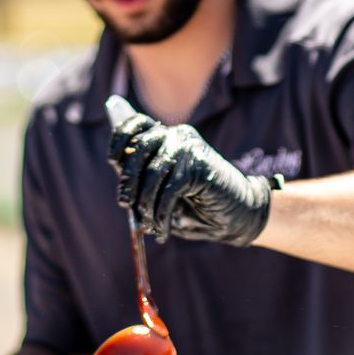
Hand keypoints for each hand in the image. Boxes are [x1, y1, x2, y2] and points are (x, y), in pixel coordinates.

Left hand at [107, 107, 274, 245]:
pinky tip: (162, 229)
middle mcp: (179, 136)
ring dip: (145, 203)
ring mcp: (190, 148)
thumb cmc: (198, 206)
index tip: (113, 160)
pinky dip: (161, 213)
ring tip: (147, 225)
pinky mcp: (199, 165)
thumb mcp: (165, 191)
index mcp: (170, 137)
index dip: (121, 138)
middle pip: (140, 148)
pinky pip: (169, 189)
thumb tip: (120, 182)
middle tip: (124, 204)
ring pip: (153, 172)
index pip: (137, 125)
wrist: (240, 216)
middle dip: (128, 179)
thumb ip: (144, 180)